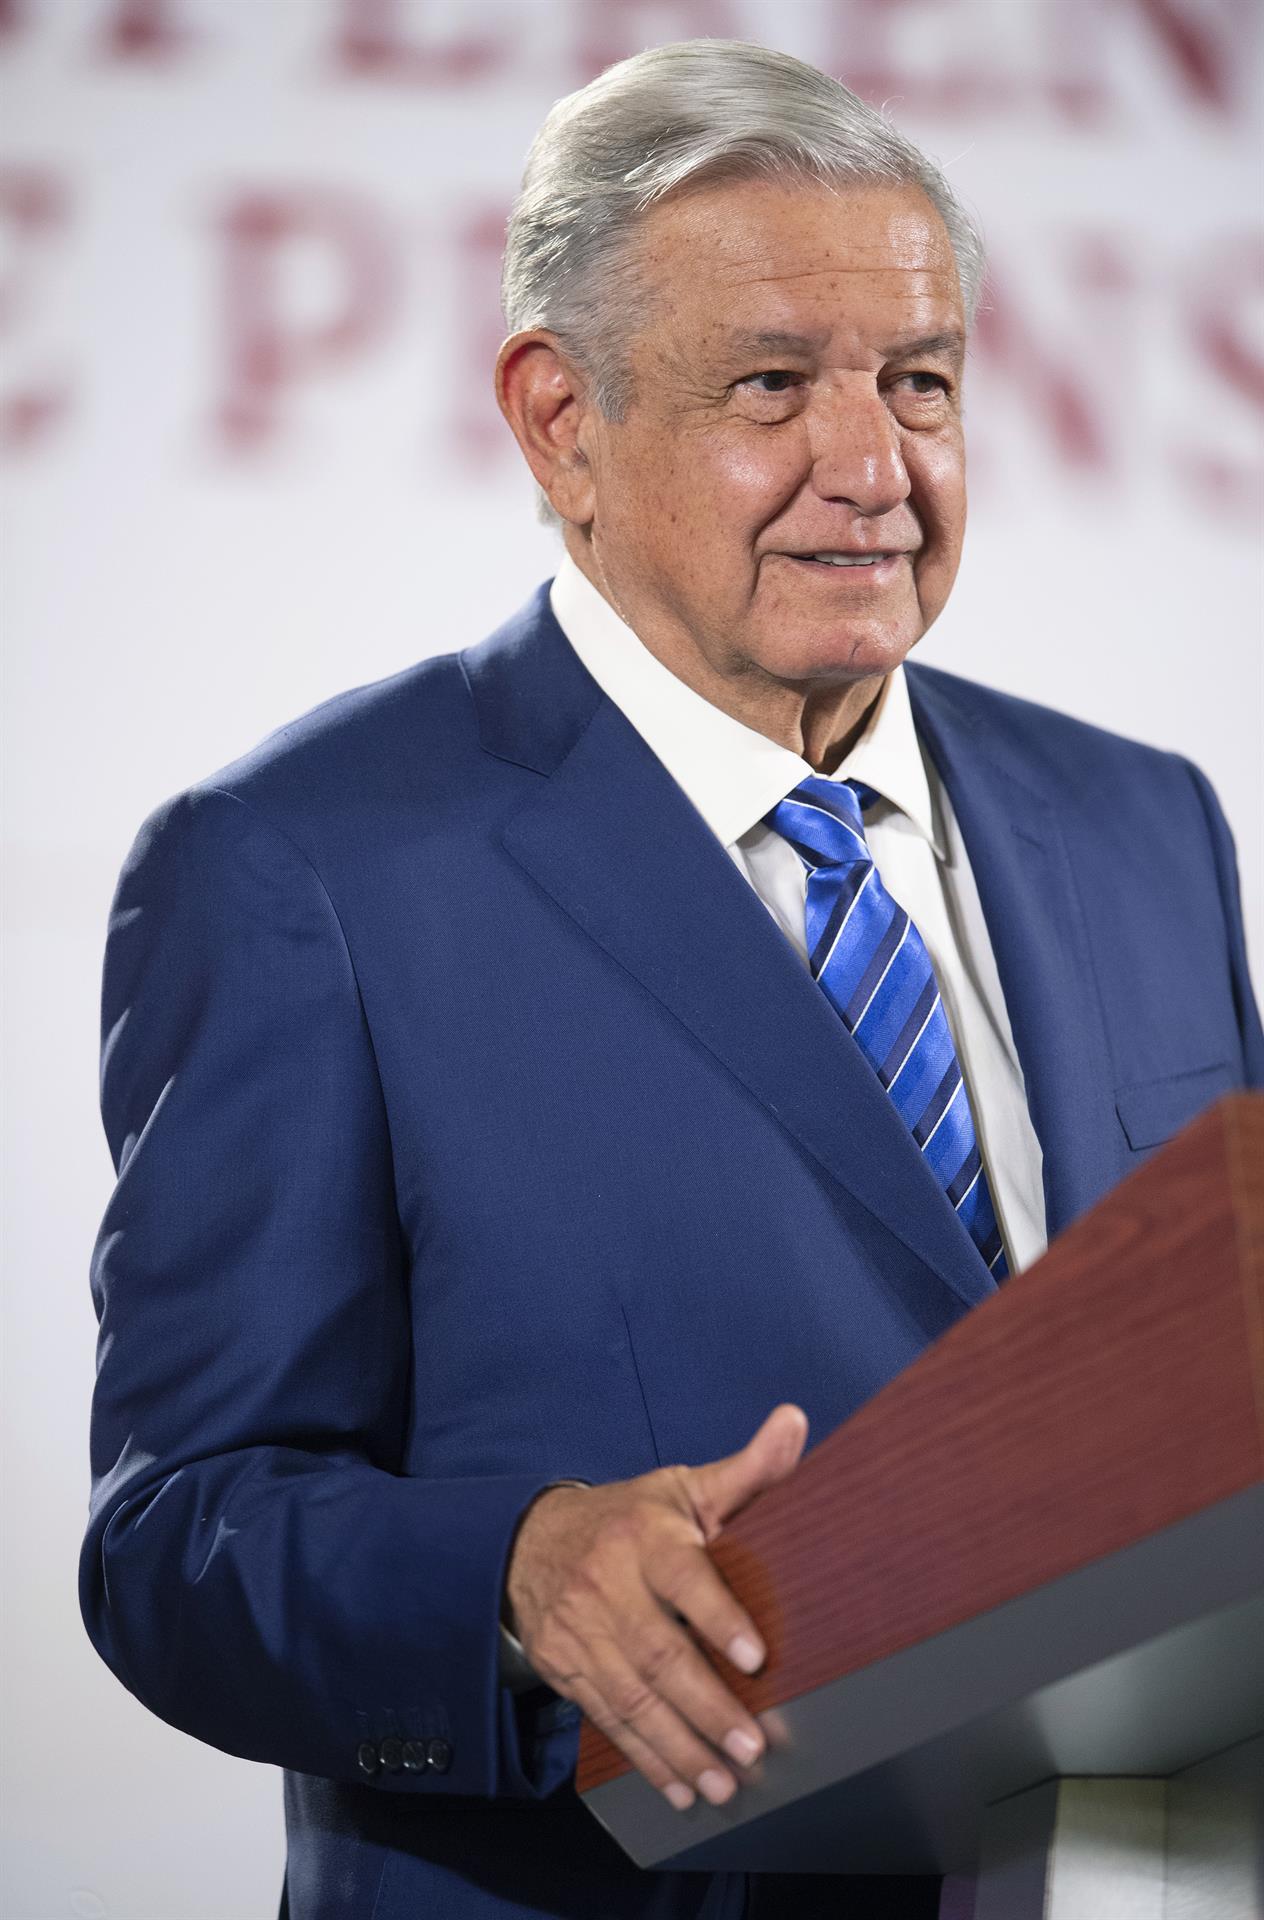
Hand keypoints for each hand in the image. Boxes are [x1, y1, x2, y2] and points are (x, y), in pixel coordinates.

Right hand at [504, 1404, 808, 1810]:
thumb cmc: (632, 1516)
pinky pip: (608, 1718)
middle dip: (706, 1706)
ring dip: (679, 1747)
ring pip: (632, 1696)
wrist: (531, 1540)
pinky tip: (680, 1787)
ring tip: (724, 1783)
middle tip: (752, 1747)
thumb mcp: (683, 1487)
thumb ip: (747, 1469)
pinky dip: (644, 1758)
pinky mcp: (564, 1667)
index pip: (683, 1576)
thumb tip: (796, 1420)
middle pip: (658, 1652)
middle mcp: (607, 1583)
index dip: (718, 1617)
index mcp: (645, 1534)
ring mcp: (580, 1630)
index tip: (757, 1658)